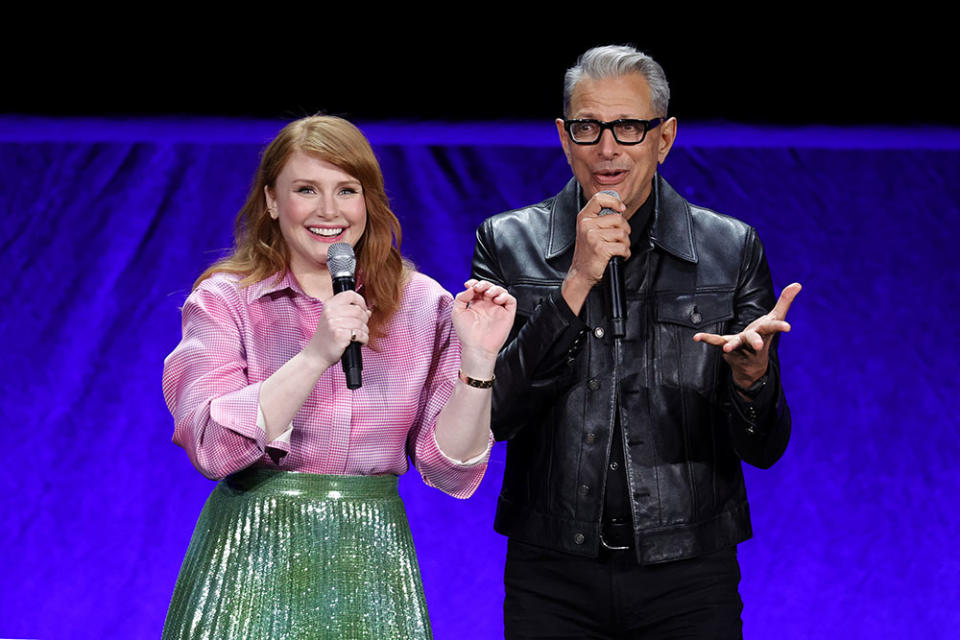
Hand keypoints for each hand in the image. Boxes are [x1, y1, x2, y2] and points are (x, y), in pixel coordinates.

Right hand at [304, 290, 370, 369]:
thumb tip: (368, 311)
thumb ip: (349, 312)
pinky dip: (364, 339)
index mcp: (329, 305)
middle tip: (361, 327)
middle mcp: (330, 312)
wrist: (316, 354)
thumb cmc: (327, 337)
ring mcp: (334, 324)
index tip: (363, 310)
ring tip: (359, 336)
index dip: (361, 302)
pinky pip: (360, 334)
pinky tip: (359, 342)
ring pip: (361, 323)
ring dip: (365, 331)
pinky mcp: (339, 335)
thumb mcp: (333, 319)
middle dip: (365, 320)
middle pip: (359, 310)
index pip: (350, 294)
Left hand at [454, 280, 516, 375]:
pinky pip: (511, 300)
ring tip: (487, 294)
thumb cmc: (466, 333)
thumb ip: (461, 297)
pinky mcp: (507, 314)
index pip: (478, 288)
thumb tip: (471, 288)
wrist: (476, 347)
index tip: (468, 284)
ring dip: (494, 288)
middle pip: (490, 287)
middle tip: (478, 288)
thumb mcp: (457, 312)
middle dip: (484, 284)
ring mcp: (498, 309)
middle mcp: (488, 305)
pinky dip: (505, 296)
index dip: (475, 282)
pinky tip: (496, 300)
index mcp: (477, 304)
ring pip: (501, 291)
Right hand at [562, 191, 630, 313]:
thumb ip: (601, 218)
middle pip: (618, 219)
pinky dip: (625, 253)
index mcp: (584, 217)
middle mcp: (587, 225)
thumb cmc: (588, 252)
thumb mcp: (589, 230)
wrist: (581, 273)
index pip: (599, 198)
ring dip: (625, 244)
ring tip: (616, 249)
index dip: (614, 201)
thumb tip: (620, 209)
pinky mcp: (600, 248)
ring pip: (622, 234)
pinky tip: (617, 256)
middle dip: (624, 230)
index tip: (621, 208)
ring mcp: (593, 236)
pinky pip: (623, 247)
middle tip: (618, 239)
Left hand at [693, 283, 801, 387]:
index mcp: (764, 332)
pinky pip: (716, 342)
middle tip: (758, 346)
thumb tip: (798, 284)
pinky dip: (707, 339)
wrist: (752, 364)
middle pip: (754, 339)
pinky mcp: (727, 348)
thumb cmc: (764, 335)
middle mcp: (752, 341)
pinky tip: (697, 337)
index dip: (780, 326)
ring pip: (735, 344)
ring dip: (731, 345)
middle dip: (756, 341)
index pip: (773, 328)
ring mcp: (739, 346)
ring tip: (727, 348)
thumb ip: (785, 301)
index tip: (787, 328)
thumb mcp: (775, 318)